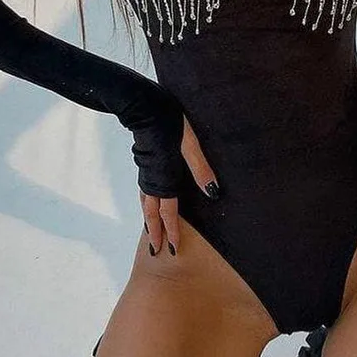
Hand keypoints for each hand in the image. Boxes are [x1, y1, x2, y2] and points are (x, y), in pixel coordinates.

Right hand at [140, 113, 219, 256]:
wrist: (142, 106)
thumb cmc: (169, 122)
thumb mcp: (191, 144)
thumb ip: (201, 168)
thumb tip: (213, 193)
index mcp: (164, 178)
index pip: (168, 212)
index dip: (171, 231)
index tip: (171, 249)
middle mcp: (152, 178)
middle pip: (151, 212)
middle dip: (154, 232)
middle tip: (154, 251)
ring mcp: (145, 170)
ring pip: (145, 201)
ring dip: (148, 218)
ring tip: (149, 231)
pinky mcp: (144, 161)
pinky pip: (143, 190)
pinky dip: (145, 202)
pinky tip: (149, 199)